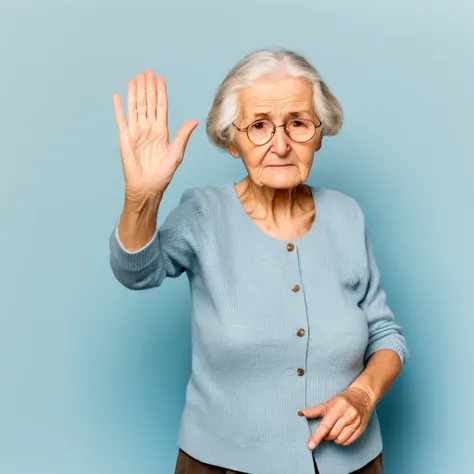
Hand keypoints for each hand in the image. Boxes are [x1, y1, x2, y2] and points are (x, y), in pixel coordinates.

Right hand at [112, 70, 198, 200]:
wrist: (147, 187)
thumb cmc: (163, 175)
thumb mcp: (176, 154)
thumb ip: (182, 136)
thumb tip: (194, 120)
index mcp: (162, 132)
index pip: (160, 107)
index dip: (160, 93)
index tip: (160, 78)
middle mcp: (148, 129)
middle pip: (147, 103)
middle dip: (147, 88)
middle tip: (147, 72)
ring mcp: (136, 133)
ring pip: (135, 108)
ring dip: (134, 93)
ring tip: (134, 78)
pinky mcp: (125, 139)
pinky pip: (121, 120)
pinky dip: (118, 108)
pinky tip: (118, 96)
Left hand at [301, 386, 375, 449]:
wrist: (362, 397)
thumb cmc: (343, 400)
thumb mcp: (328, 403)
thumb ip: (315, 410)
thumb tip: (302, 413)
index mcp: (338, 407)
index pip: (325, 425)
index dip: (317, 436)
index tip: (311, 445)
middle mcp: (348, 415)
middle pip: (332, 434)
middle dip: (326, 435)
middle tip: (327, 428)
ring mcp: (356, 422)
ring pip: (340, 439)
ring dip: (334, 438)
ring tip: (335, 429)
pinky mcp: (361, 429)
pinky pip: (348, 442)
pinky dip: (342, 440)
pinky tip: (342, 432)